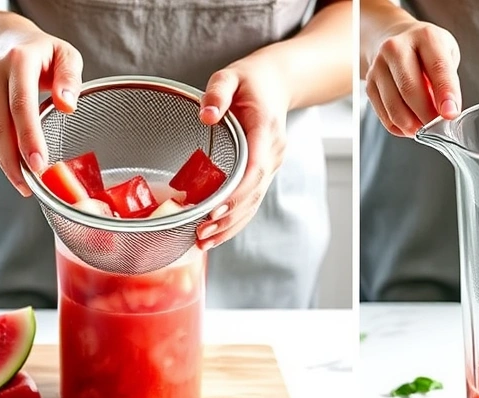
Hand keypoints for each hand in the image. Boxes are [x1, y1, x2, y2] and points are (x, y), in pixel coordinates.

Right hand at [0, 25, 82, 196]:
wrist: (2, 40)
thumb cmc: (42, 52)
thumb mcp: (65, 54)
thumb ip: (70, 77)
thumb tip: (67, 106)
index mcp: (19, 60)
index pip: (21, 104)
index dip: (29, 136)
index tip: (40, 162)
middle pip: (0, 123)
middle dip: (14, 159)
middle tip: (31, 185)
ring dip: (6, 162)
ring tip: (25, 186)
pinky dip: (0, 154)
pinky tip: (15, 170)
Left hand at [194, 53, 289, 250]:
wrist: (277, 83)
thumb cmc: (250, 81)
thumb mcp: (231, 76)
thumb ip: (218, 92)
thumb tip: (207, 116)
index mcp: (265, 132)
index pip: (255, 169)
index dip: (236, 194)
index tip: (215, 209)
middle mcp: (272, 154)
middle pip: (253, 194)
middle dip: (228, 218)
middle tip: (201, 233)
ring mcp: (270, 165)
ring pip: (253, 203)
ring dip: (231, 225)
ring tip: (204, 241)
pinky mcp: (263, 172)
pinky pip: (251, 200)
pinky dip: (235, 219)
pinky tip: (216, 232)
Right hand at [364, 19, 460, 137]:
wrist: (397, 40)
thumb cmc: (427, 51)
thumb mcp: (446, 55)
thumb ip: (447, 81)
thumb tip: (444, 113)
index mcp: (425, 37)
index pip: (437, 67)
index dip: (445, 93)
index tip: (450, 114)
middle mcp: (397, 47)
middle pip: (410, 89)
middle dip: (426, 115)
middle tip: (438, 128)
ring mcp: (379, 65)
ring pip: (394, 105)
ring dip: (411, 124)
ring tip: (424, 129)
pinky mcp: (369, 83)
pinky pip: (383, 114)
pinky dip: (398, 127)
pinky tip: (409, 125)